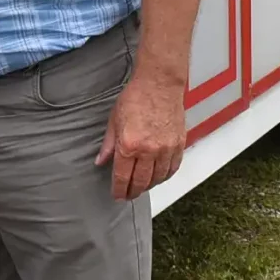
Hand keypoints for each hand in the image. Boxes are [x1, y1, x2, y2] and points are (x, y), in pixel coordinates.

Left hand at [96, 71, 185, 200]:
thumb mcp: (114, 120)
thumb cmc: (136, 97)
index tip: (117, 195)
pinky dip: (165, 176)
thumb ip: (109, 145)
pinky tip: (158, 176)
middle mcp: (149, 150)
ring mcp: (166, 148)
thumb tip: (101, 162)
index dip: (119, 190)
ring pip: (158, 178)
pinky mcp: (178, 144)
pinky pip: (172, 168)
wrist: (159, 83)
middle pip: (141, 182)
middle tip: (129, 194)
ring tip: (142, 186)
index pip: (123, 177)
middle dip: (133, 192)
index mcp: (129, 145)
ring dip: (149, 185)